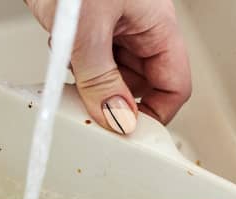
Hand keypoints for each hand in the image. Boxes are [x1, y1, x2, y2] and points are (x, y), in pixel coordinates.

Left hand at [26, 0, 191, 130]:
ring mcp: (113, 32)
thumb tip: (118, 119)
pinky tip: (61, 56)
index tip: (130, 134)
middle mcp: (139, 32)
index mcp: (158, 27)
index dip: (156, 114)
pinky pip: (89, 66)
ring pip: (113, 79)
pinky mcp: (86, 32)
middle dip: (118, 101)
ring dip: (93, 86)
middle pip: (142, 87)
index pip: (174, 86)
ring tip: (75, 77)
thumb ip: (101, 79)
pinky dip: (74, 71)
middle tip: (94, 113)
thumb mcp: (89, 30)